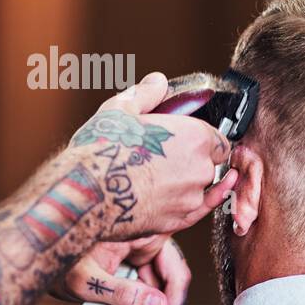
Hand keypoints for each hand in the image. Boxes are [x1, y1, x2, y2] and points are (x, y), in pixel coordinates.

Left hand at [51, 235, 191, 304]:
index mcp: (143, 231)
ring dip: (145, 302)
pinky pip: (141, 278)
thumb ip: (124, 294)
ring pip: (157, 280)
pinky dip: (132, 295)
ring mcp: (137, 245)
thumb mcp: (86, 280)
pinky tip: (110, 304)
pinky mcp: (128, 254)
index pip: (176, 271)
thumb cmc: (55, 254)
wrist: (33, 249)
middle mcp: (145, 236)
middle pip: (170, 276)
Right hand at [68, 72, 236, 242]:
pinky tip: (187, 200)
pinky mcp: (175, 222)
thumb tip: (157, 82)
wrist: (86, 194)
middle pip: (209, 165)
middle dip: (193, 161)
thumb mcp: (121, 109)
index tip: (187, 140)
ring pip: (198, 189)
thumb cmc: (103, 150)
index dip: (203, 140)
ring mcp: (189, 198)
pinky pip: (195, 213)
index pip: (218, 140)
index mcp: (195, 137)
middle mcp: (200, 169)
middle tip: (165, 157)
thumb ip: (146, 94)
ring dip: (186, 184)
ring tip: (156, 178)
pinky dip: (191, 205)